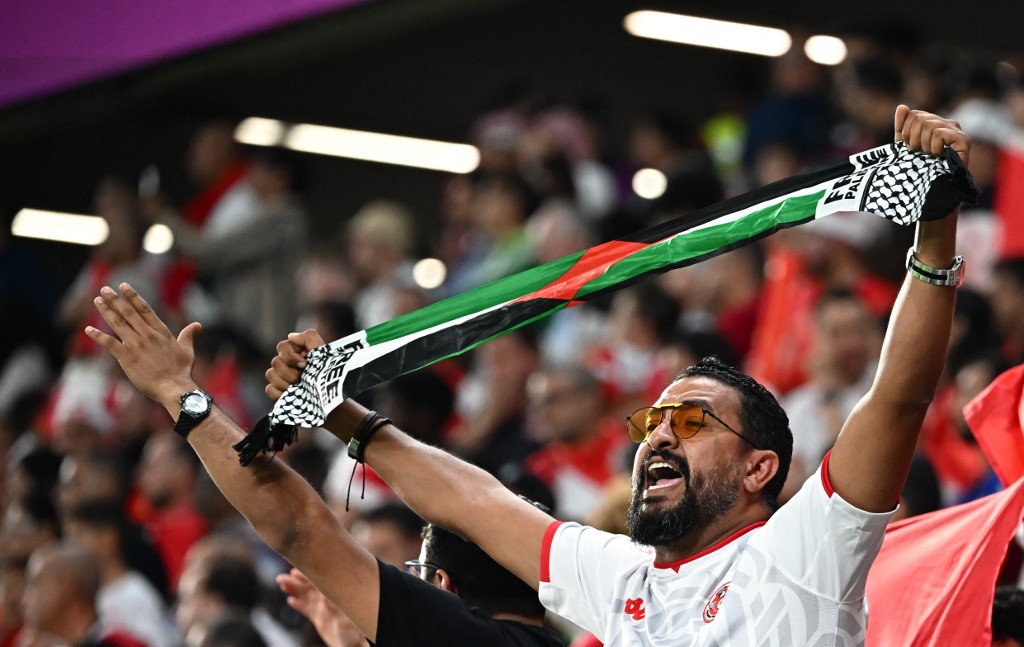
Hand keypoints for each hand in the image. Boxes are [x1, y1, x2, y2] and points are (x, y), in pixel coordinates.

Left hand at [85, 283, 198, 410]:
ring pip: (118, 324)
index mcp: (161, 332)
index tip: (124, 286)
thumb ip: (188, 336)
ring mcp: (137, 345)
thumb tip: (197, 325)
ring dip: (106, 311)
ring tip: (97, 301)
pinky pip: (110, 344)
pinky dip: (98, 336)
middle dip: (115, 300)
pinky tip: (88, 330)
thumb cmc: (182, 371)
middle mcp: (148, 335)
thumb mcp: (187, 351)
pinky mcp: (127, 357)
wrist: (174, 388)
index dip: (133, 296)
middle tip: (105, 289)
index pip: (145, 309)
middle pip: (128, 313)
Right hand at [265, 328, 325, 399]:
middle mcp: (288, 364)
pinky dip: (280, 392)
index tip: (305, 364)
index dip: (291, 356)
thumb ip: (309, 338)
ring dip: (286, 382)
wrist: (331, 399)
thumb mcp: (323, 352)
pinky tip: (292, 393)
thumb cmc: (328, 374)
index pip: (282, 347)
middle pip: (275, 362)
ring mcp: (282, 378)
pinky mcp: (279, 393)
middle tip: (304, 378)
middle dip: (291, 372)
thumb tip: (291, 336)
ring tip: (300, 387)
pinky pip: (270, 389)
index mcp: (297, 352)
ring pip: (271, 374)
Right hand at [277, 568, 368, 646]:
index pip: (318, 582)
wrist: (352, 645)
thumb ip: (334, 609)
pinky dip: (299, 605)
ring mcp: (323, 610)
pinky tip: (291, 600)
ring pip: (306, 597)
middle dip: (296, 581)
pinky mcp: (320, 619)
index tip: (294, 571)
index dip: (307, 576)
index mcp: (333, 597)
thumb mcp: (343, 621)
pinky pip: (307, 609)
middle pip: (309, 587)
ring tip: (282, 584)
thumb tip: (324, 597)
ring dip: (294, 590)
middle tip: (281, 578)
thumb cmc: (352, 633)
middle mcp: (328, 601)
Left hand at [894, 104, 970, 167]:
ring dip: (924, 145)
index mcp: (934, 122)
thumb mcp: (905, 146)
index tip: (911, 148)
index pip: (913, 114)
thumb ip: (902, 126)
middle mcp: (947, 123)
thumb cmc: (920, 167)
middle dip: (913, 139)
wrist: (934, 188)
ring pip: (929, 124)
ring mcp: (957, 130)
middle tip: (920, 153)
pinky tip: (939, 156)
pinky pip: (938, 133)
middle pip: (920, 118)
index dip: (906, 133)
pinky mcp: (963, 140)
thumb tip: (902, 106)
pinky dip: (933, 147)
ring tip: (930, 156)